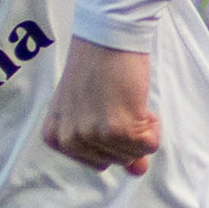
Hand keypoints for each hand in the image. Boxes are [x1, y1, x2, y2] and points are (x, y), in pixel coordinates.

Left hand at [40, 39, 159, 174]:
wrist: (107, 36)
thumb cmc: (96, 66)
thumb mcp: (91, 109)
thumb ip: (111, 144)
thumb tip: (137, 171)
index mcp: (56, 138)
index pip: (98, 162)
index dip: (111, 138)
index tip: (105, 111)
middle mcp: (70, 140)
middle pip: (117, 161)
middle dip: (127, 135)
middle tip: (118, 102)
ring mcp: (94, 136)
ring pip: (134, 154)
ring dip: (140, 128)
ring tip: (126, 99)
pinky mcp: (119, 130)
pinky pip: (149, 145)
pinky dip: (152, 126)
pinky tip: (137, 102)